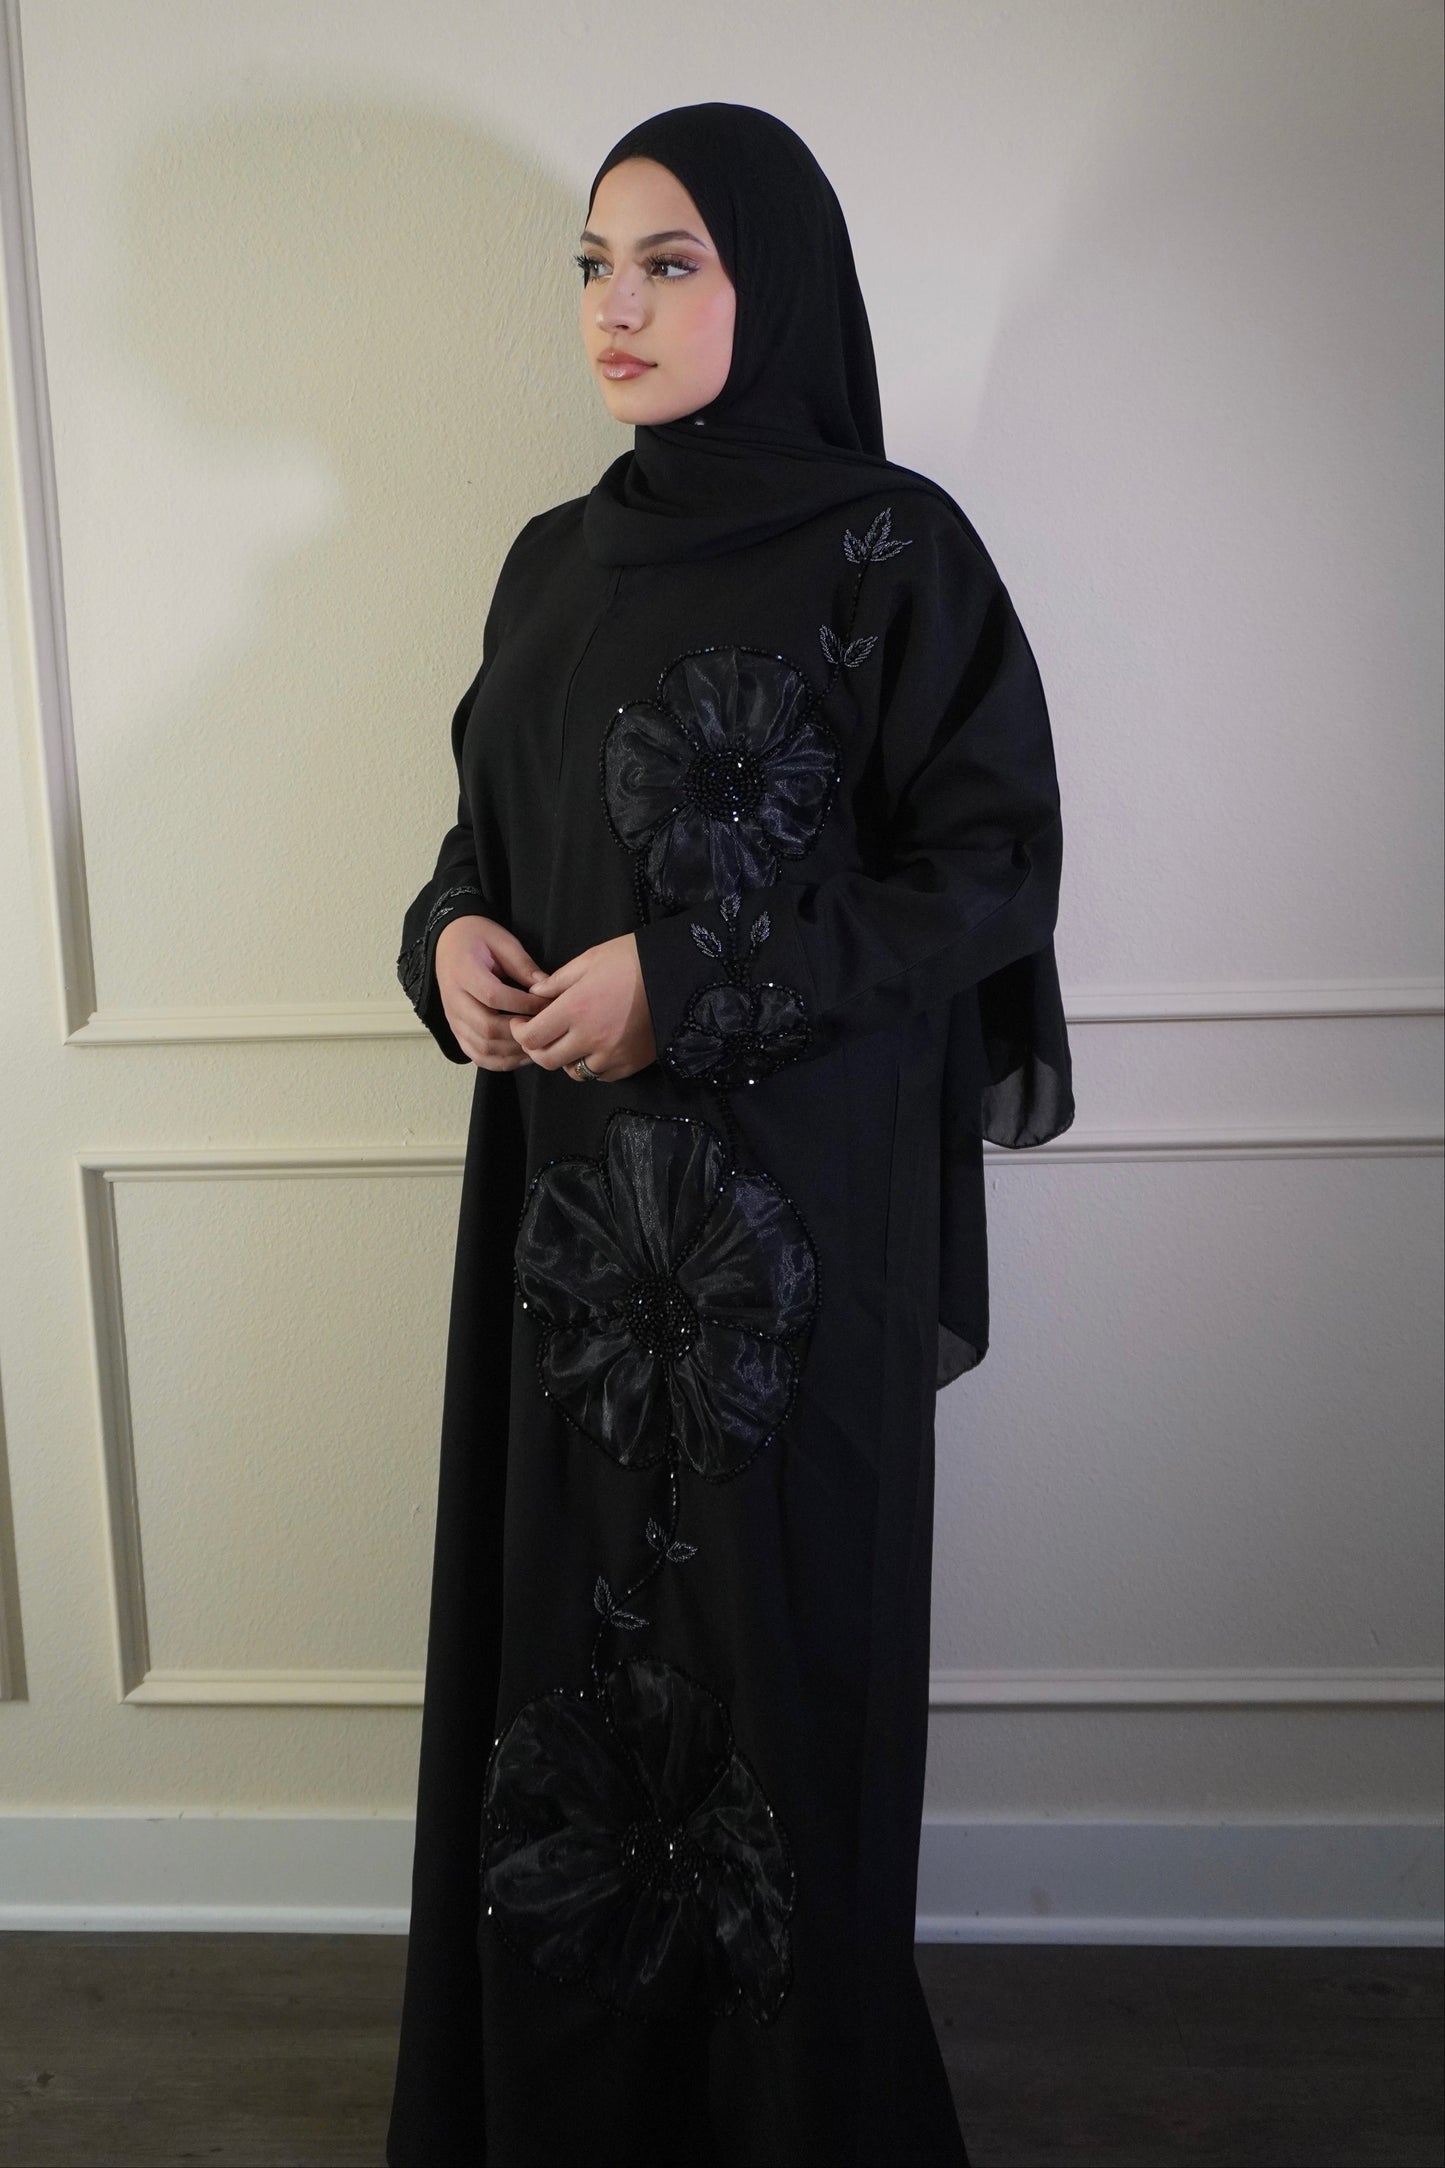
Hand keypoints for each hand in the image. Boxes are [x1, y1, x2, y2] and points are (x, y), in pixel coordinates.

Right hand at [434, 914, 552, 1069]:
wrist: (448, 943)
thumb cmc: (478, 939)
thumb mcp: (502, 941)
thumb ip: (524, 965)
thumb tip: (548, 989)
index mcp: (464, 971)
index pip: (493, 996)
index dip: (524, 1005)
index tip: (547, 1005)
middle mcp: (454, 999)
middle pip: (487, 1027)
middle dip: (521, 1032)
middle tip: (546, 1029)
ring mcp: (453, 1019)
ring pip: (482, 1047)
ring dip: (514, 1051)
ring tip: (538, 1044)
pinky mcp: (457, 1031)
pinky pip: (477, 1055)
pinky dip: (501, 1062)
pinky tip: (522, 1056)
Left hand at [508, 933, 656, 1080]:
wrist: (678, 975)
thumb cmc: (632, 960)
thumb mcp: (590, 959)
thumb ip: (557, 981)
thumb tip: (535, 996)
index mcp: (575, 1009)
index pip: (531, 1037)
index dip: (519, 1032)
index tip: (522, 1023)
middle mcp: (590, 1037)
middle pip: (547, 1060)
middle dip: (537, 1049)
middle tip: (540, 1035)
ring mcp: (612, 1055)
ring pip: (573, 1072)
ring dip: (566, 1059)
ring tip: (571, 1041)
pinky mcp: (630, 1064)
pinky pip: (600, 1076)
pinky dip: (592, 1066)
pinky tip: (596, 1047)